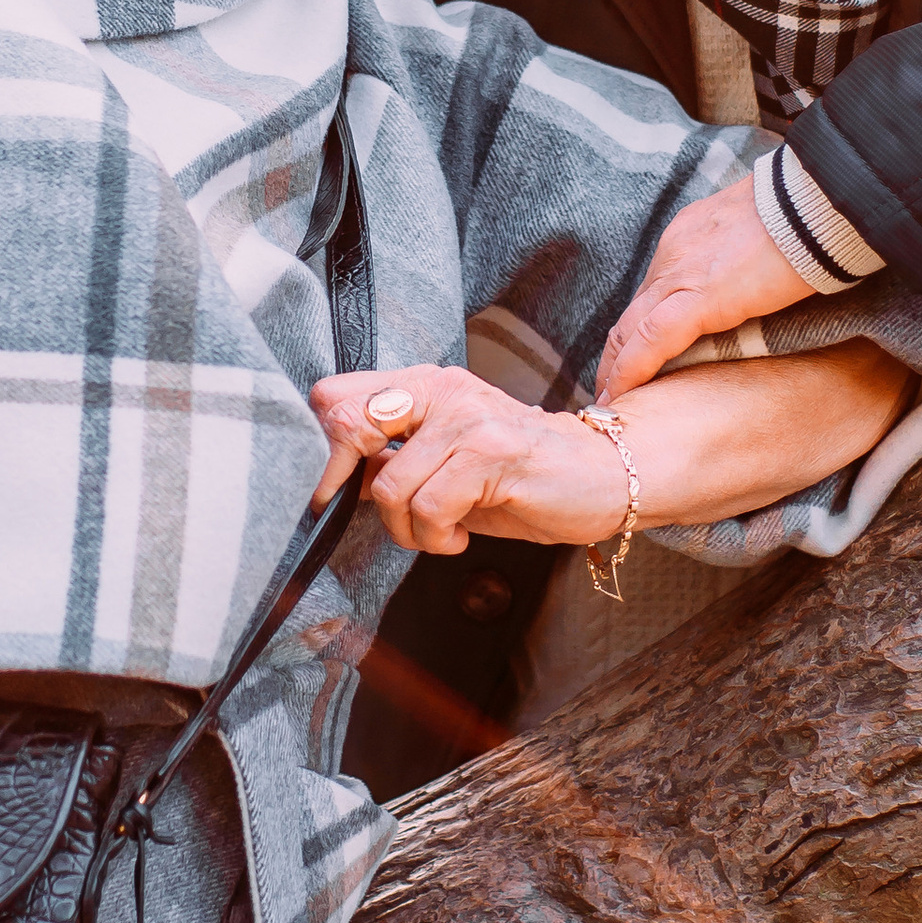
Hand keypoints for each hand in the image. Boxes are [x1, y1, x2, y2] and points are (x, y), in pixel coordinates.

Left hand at [310, 367, 629, 557]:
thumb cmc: (518, 476)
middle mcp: (441, 389)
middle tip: (380, 514)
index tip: (331, 492)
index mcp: (422, 384)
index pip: (334, 396)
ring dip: (406, 530)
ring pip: (389, 486)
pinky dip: (436, 537)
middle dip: (343, 483)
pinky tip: (459, 538)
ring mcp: (467, 417)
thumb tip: (335, 480)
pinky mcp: (493, 452)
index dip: (319, 448)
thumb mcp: (443, 464)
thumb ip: (391, 461)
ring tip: (438, 533)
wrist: (603, 475)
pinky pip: (430, 507)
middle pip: (346, 422)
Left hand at [598, 181, 811, 397]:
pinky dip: (630, 372)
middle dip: (618, 352)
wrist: (818, 200)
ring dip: (615, 368)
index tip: (638, 350)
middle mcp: (674, 253)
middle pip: (633, 311)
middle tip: (609, 386)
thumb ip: (747, 258)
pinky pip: (650, 341)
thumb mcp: (764, 235)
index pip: (655, 288)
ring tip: (608, 401)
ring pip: (629, 329)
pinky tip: (619, 396)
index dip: (642, 324)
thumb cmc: (808, 215)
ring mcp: (681, 273)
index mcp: (689, 236)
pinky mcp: (699, 298)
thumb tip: (756, 281)